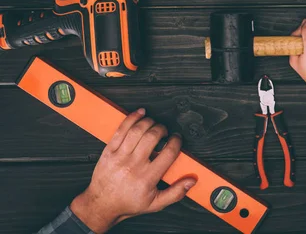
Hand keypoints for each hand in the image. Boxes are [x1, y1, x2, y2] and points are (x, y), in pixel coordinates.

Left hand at [70, 109, 196, 232]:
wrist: (101, 205)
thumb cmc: (128, 203)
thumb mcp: (155, 204)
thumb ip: (176, 192)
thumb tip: (191, 181)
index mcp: (147, 178)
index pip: (168, 153)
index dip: (176, 142)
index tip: (176, 139)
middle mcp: (133, 166)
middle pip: (152, 137)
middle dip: (162, 129)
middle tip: (164, 131)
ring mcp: (119, 157)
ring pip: (137, 130)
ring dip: (149, 122)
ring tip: (153, 125)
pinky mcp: (109, 151)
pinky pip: (121, 130)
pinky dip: (131, 118)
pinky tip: (140, 114)